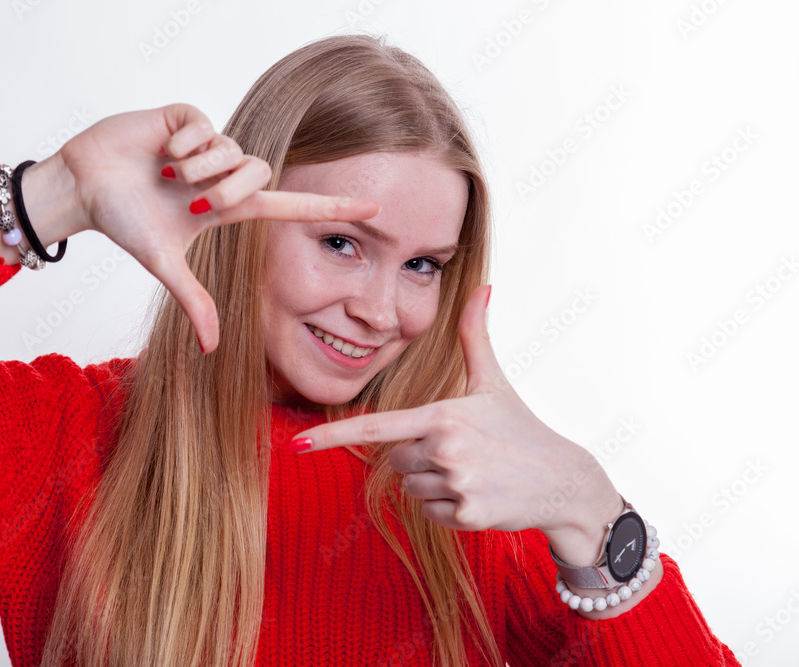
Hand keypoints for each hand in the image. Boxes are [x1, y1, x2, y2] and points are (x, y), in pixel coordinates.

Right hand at [33, 104, 379, 352]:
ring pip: (230, 149)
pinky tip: (159, 149)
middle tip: (191, 199)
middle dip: (226, 188)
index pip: (289, 207)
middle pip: (259, 173)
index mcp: (226, 207)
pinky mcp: (185, 117)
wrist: (82, 186)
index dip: (331, 207)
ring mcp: (206, 145)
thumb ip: (193, 302)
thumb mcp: (163, 263)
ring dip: (196, 167)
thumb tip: (213, 351)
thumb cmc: (122, 222)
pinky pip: (204, 125)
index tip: (376, 208)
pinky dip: (181, 142)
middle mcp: (223, 174)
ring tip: (164, 173)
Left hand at [289, 284, 622, 564]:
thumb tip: (483, 286)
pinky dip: (446, 506)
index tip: (299, 444)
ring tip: (472, 471)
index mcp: (442, 415)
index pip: (376, 427)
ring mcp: (455, 484)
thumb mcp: (494, 381)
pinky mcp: (466, 515)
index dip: (333, 436)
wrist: (564, 481)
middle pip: (394, 459)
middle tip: (460, 451)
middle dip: (418, 456)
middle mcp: (444, 449)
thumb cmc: (521, 427)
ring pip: (410, 487)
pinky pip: (428, 512)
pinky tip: (478, 493)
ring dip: (432, 482)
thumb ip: (475, 335)